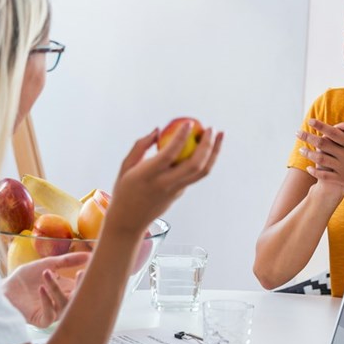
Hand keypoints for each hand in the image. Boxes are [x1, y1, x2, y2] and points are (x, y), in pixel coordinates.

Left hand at [2, 252, 90, 327]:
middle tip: (80, 273)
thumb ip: (68, 260)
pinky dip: (47, 301)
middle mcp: (61, 302)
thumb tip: (90, 255)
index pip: (82, 287)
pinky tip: (41, 288)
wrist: (5, 289)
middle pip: (78, 299)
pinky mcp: (41, 321)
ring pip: (65, 306)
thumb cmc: (25, 277)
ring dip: (57, 289)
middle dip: (80, 286)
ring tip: (47, 273)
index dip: (86, 279)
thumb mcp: (48, 264)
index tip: (88, 266)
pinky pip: (50, 315)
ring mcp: (52, 312)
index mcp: (65, 290)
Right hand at [105, 124, 223, 236]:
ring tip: (219, 135)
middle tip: (211, 128)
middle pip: (194, 165)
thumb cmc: (124, 190)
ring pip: (202, 172)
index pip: (169, 155)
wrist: (129, 220)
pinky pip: (196, 174)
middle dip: (207, 145)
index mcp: (148, 175)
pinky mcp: (181, 193)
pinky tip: (206, 146)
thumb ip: (140, 146)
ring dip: (214, 153)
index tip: (189, 123)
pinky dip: (205, 159)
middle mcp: (165, 184)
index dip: (181, 138)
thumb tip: (157, 130)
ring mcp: (176, 190)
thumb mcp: (126, 166)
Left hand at [299, 117, 343, 195]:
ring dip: (309, 154)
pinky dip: (316, 172)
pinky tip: (309, 168)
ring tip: (300, 150)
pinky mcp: (343, 180)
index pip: (333, 132)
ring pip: (321, 160)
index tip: (310, 121)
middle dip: (308, 137)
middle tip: (297, 132)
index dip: (321, 126)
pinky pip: (325, 175)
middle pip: (323, 144)